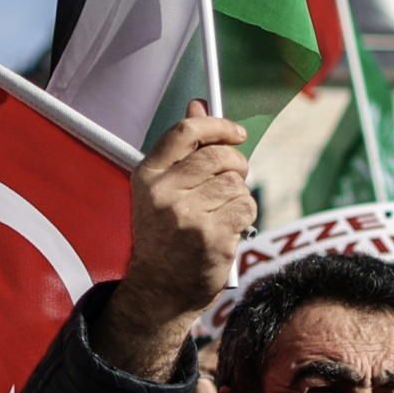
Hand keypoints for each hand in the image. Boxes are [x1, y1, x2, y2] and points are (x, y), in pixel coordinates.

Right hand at [99, 104, 251, 382]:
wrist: (160, 290)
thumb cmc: (164, 235)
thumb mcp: (161, 190)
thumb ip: (182, 148)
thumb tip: (199, 103)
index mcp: (147, 177)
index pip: (185, 131)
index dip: (217, 125)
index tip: (236, 132)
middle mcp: (164, 194)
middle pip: (218, 156)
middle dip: (236, 164)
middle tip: (235, 177)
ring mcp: (189, 217)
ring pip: (236, 183)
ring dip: (239, 194)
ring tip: (224, 210)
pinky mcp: (213, 237)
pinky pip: (246, 207)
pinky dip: (245, 214)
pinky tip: (230, 226)